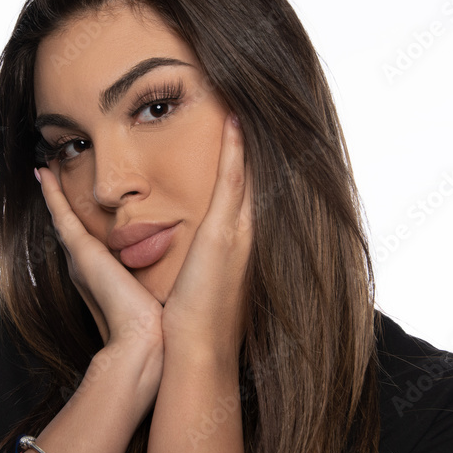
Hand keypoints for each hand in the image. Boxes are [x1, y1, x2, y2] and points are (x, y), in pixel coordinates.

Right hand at [35, 165, 163, 356]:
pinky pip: (62, 215)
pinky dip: (52, 194)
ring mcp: (80, 258)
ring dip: (54, 194)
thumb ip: (160, 280)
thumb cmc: (157, 324)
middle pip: (72, 227)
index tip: (83, 201)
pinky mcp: (81, 253)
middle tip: (55, 175)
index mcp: (104, 275)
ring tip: (48, 169)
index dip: (85, 220)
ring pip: (63, 217)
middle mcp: (87, 266)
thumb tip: (178, 273)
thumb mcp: (158, 293)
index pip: (92, 241)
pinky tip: (45, 172)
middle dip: (64, 204)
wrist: (144, 340)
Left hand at [161, 113, 252, 359]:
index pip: (249, 190)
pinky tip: (234, 120)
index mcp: (240, 243)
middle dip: (254, 140)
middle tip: (253, 100)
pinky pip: (233, 182)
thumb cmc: (194, 323)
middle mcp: (247, 234)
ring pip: (250, 172)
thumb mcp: (202, 282)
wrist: (197, 353)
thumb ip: (204, 261)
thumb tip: (197, 251)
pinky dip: (235, 150)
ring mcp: (240, 233)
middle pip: (257, 175)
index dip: (250, 157)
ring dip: (246, 137)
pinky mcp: (225, 236)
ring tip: (242, 99)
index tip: (245, 127)